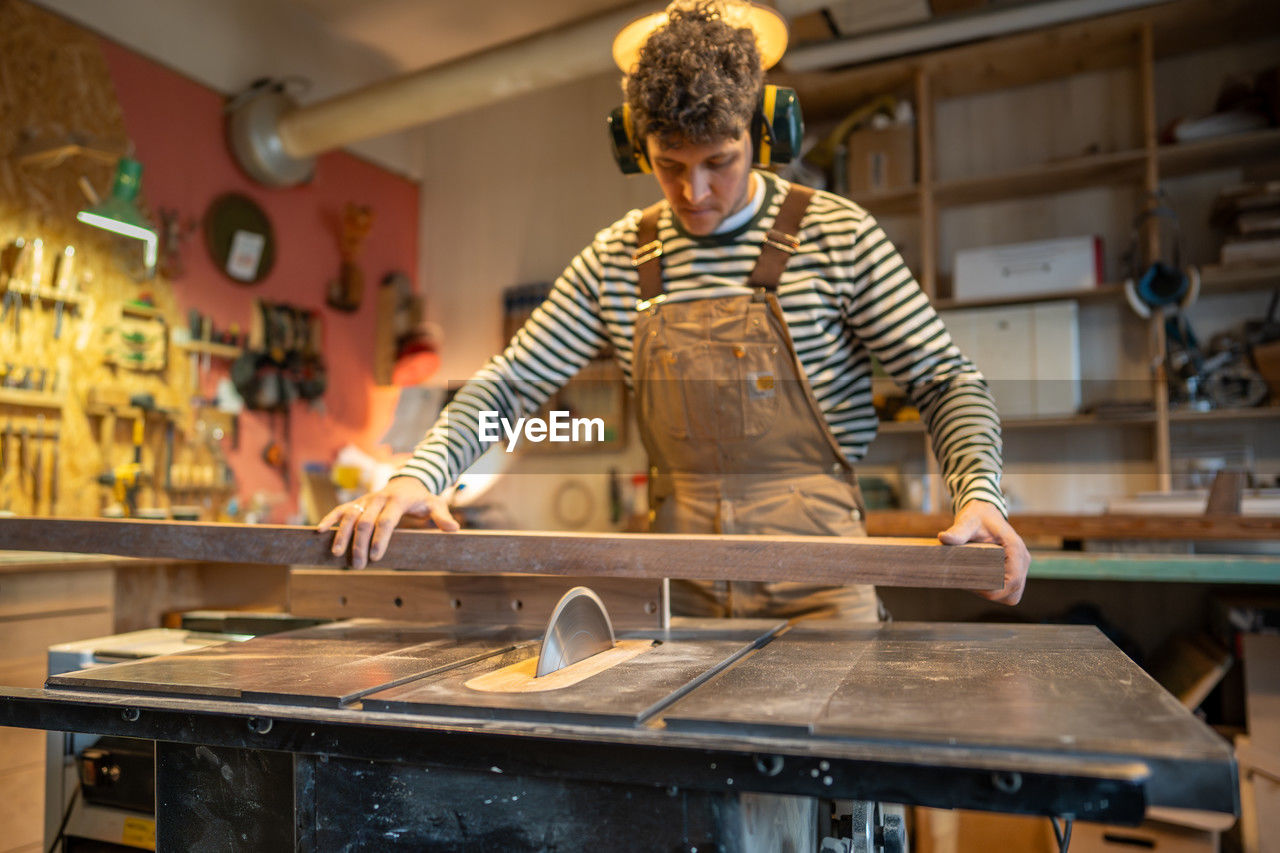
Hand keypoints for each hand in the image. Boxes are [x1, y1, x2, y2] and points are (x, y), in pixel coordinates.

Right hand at [317, 476, 458, 568]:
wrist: (408, 480)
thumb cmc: (421, 498)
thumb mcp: (435, 504)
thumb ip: (442, 516)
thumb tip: (454, 529)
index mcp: (397, 500)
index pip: (387, 520)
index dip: (381, 538)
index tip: (376, 556)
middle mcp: (378, 498)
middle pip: (365, 521)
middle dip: (360, 543)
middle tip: (359, 565)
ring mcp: (365, 500)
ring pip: (349, 515)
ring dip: (341, 534)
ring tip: (336, 554)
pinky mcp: (356, 502)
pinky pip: (340, 509)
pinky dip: (329, 518)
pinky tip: (318, 531)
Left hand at [937, 500, 1028, 604]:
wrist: (984, 512)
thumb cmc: (977, 516)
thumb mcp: (967, 522)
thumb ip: (958, 531)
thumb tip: (943, 538)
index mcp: (1016, 549)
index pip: (1013, 581)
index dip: (992, 589)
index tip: (970, 584)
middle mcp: (1022, 559)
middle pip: (1012, 592)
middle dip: (990, 593)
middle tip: (968, 583)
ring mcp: (1020, 566)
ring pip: (1012, 594)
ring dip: (994, 594)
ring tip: (972, 583)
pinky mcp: (1014, 570)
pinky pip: (1009, 590)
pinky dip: (995, 591)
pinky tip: (978, 582)